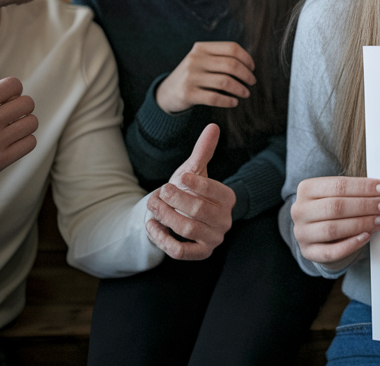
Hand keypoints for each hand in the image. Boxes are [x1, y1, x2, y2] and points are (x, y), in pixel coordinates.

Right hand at [0, 71, 38, 191]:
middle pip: (27, 103)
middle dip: (22, 106)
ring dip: (25, 124)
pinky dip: (25, 141)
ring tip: (12, 128)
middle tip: (12, 114)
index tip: (8, 98)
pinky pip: (30, 143)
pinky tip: (13, 142)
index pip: (14, 84)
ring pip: (32, 123)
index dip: (14, 90)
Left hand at [145, 124, 235, 259]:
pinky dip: (162, 238)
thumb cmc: (187, 190)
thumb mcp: (193, 170)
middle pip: (199, 210)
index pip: (216, 191)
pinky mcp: (200, 254)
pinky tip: (151, 224)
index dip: (197, 184)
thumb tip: (213, 126)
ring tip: (153, 204)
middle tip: (161, 191)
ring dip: (166, 216)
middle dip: (176, 199)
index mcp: (228, 199)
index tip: (180, 176)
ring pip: (188, 229)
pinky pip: (180, 251)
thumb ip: (203, 151)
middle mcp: (225, 221)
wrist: (177, 215)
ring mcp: (214, 239)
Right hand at [156, 42, 255, 114]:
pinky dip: (228, 101)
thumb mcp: (202, 60)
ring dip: (240, 89)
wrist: (167, 93)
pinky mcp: (188, 93)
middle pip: (231, 64)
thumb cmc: (193, 75)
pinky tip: (234, 102)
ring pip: (225, 82)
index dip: (246, 58)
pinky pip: (215, 98)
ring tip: (245, 93)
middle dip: (246, 74)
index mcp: (201, 48)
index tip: (252, 68)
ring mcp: (190, 76)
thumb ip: (220, 58)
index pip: (232, 48)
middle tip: (252, 82)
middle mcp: (195, 60)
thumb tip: (249, 65)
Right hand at [291, 176, 379, 267]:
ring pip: (333, 229)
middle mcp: (299, 210)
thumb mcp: (339, 194)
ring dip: (362, 223)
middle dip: (366, 205)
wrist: (318, 232)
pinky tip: (367, 236)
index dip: (364, 187)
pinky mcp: (308, 252)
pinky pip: (331, 251)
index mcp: (306, 189)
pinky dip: (351, 244)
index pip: (338, 186)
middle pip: (336, 207)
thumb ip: (356, 191)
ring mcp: (302, 233)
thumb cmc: (333, 207)